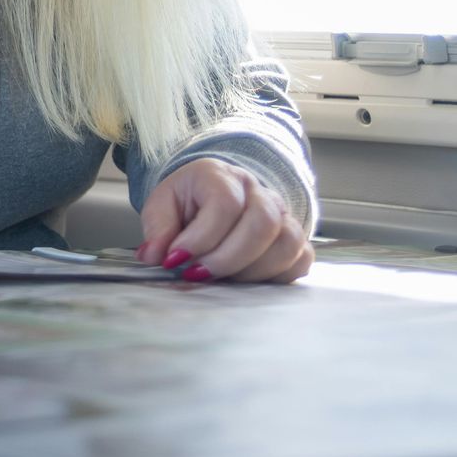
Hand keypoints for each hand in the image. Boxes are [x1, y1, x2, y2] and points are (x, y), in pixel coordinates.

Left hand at [136, 158, 311, 282]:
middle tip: (198, 274)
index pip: (225, 204)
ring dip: (252, 270)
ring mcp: (281, 213)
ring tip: (222, 279)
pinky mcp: (295, 238)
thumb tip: (155, 256)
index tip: (175, 260)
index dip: (201, 238)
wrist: (208, 198)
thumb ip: (158, 229)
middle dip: (228, 258)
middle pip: (263, 222)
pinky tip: (247, 280)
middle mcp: (257, 191)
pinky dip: (276, 276)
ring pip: (287, 242)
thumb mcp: (162, 207)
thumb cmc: (187, 202)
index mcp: (221, 175)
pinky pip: (301, 259)